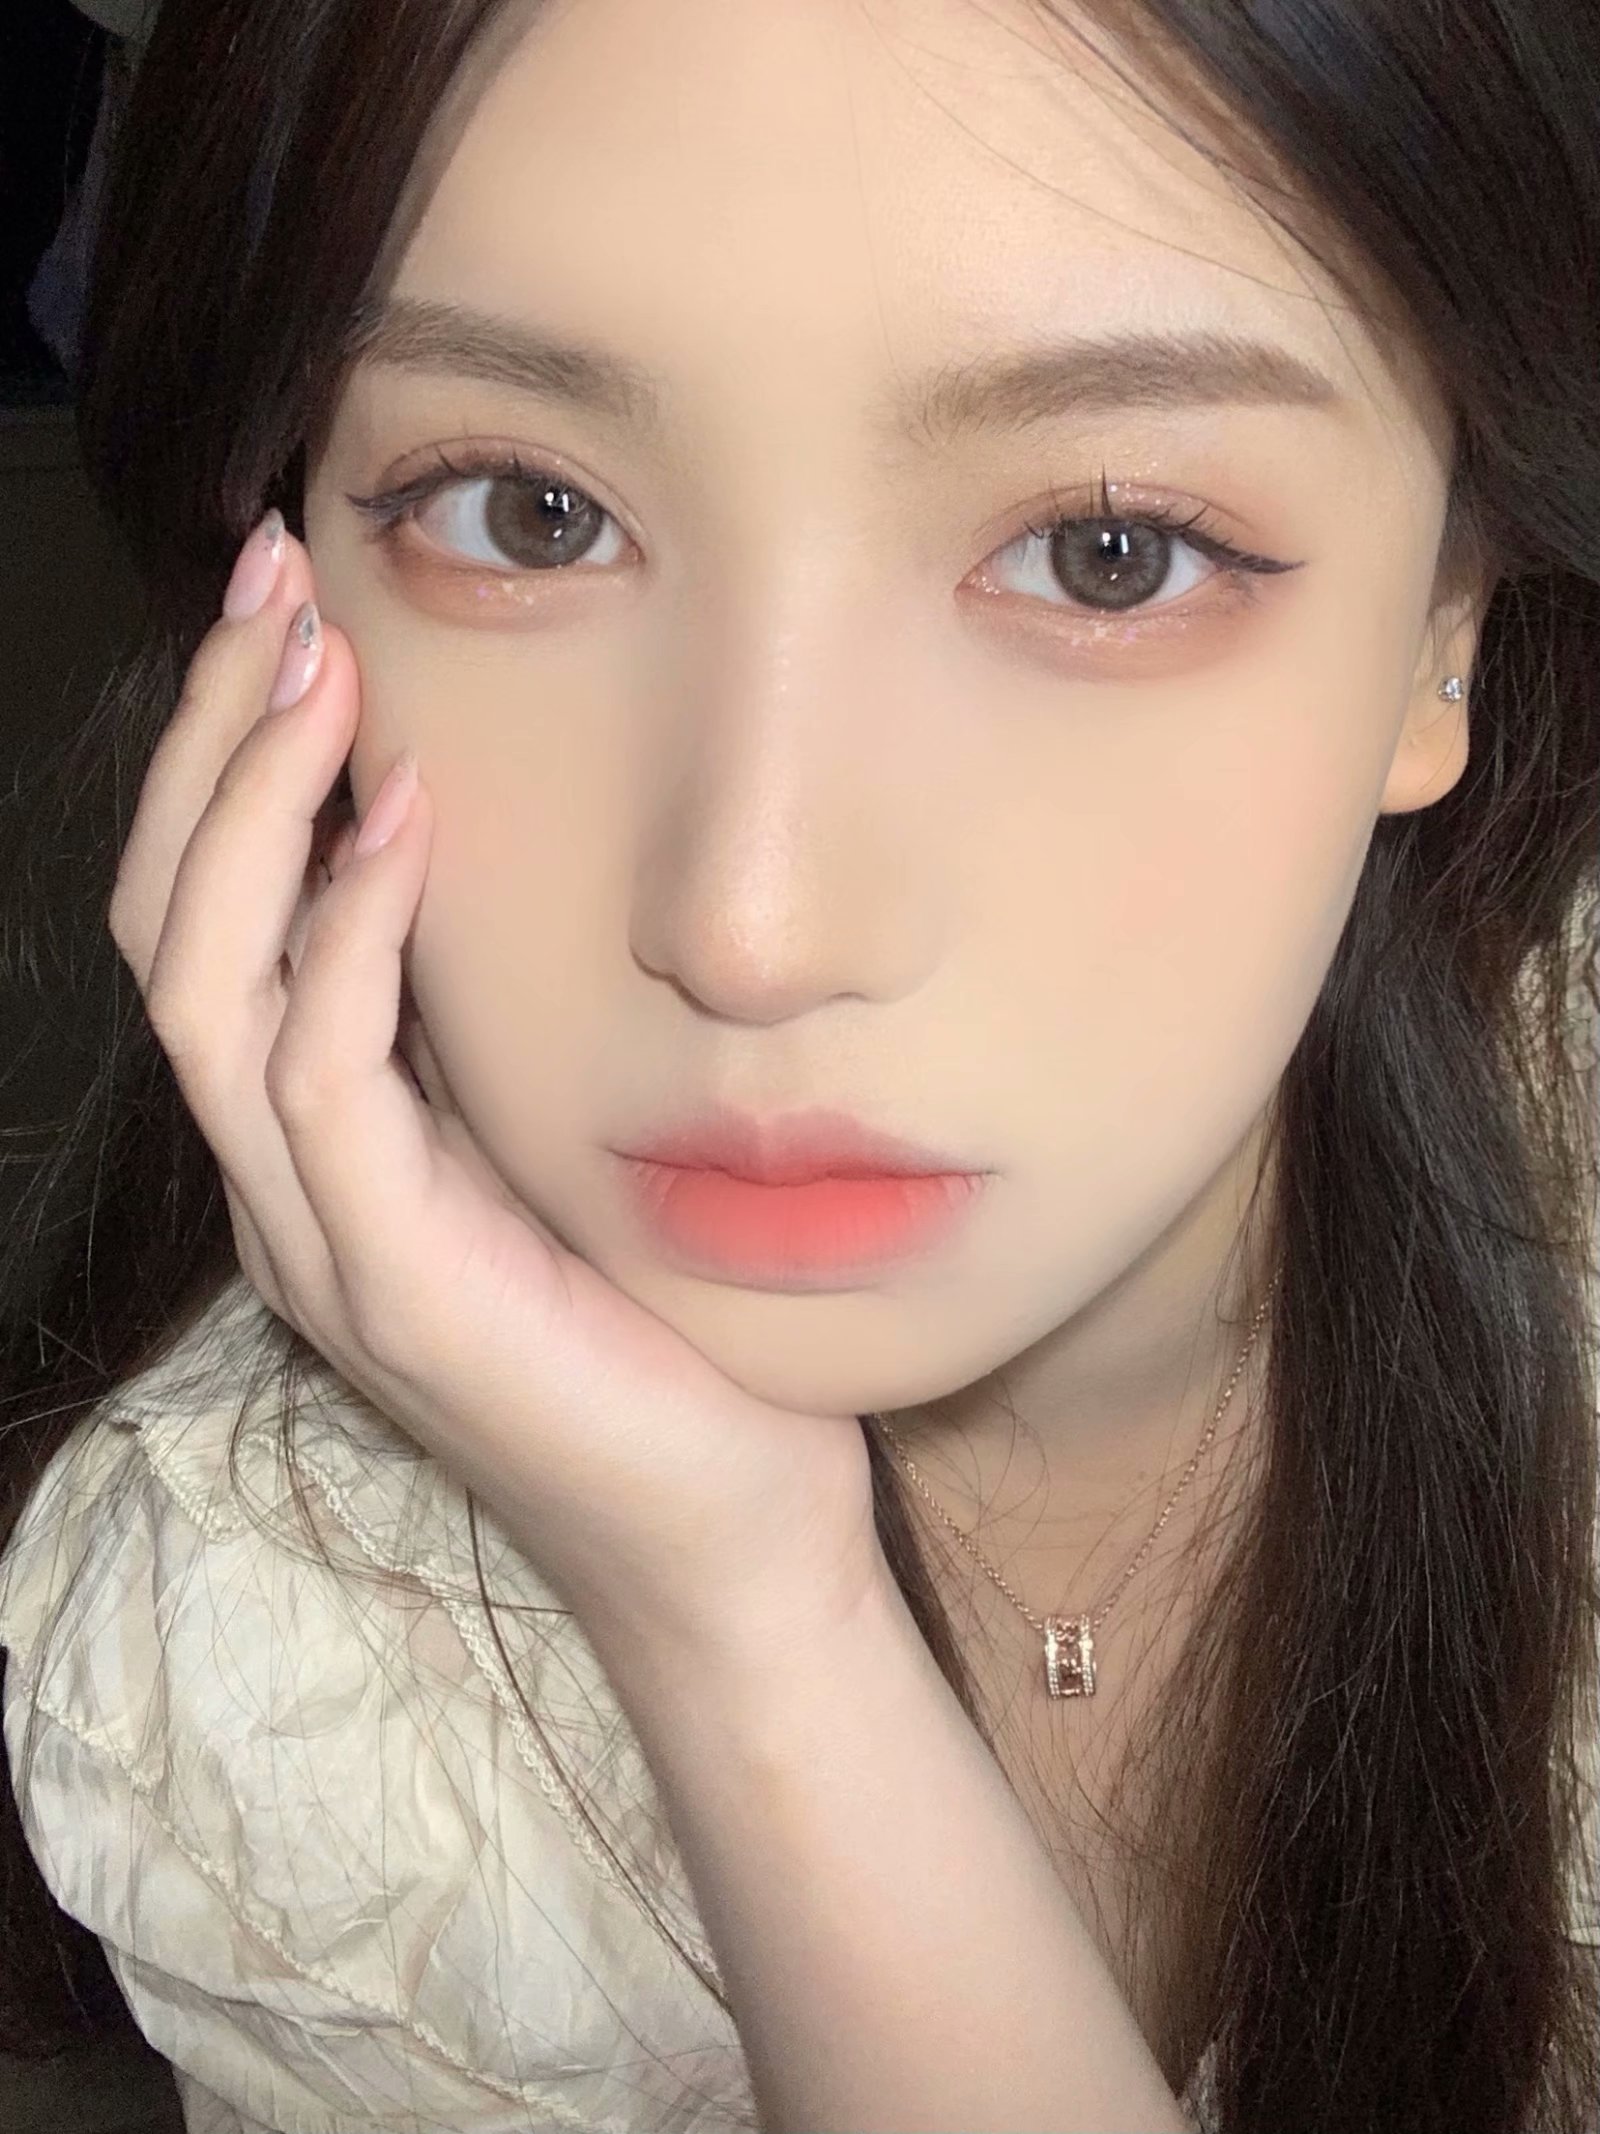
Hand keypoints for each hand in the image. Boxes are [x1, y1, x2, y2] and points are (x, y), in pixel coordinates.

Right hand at [107, 520, 883, 1662]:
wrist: (726, 1537)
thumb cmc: (666, 1333)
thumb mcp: (562, 1142)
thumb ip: (489, 1033)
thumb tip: (485, 859)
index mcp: (320, 1146)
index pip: (213, 923)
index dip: (228, 762)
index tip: (293, 612)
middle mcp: (283, 1185)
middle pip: (170, 926)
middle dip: (211, 742)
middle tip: (269, 579)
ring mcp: (316, 1239)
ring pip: (203, 985)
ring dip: (247, 807)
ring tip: (312, 658)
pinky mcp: (384, 1284)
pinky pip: (316, 1080)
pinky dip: (344, 939)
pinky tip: (403, 825)